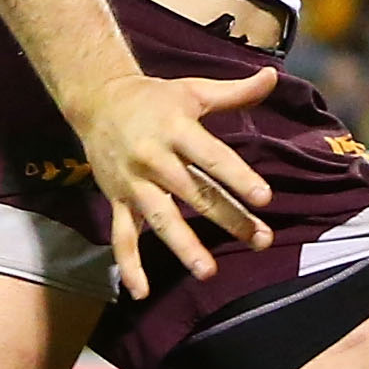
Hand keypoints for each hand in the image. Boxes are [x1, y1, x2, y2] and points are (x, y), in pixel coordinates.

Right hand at [66, 68, 278, 300]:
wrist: (96, 101)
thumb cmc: (154, 98)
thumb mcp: (193, 90)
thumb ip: (235, 92)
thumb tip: (273, 76)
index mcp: (176, 129)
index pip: (212, 156)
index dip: (238, 177)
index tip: (264, 198)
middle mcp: (153, 158)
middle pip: (195, 192)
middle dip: (228, 217)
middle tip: (260, 239)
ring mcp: (133, 183)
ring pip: (160, 218)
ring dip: (183, 246)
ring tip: (208, 271)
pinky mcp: (117, 200)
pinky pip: (121, 236)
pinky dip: (129, 265)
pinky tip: (141, 292)